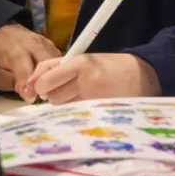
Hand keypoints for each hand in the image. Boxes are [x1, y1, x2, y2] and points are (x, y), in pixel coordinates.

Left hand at [0, 23, 60, 100]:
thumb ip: (9, 81)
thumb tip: (29, 94)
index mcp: (13, 49)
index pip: (25, 67)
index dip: (29, 83)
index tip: (30, 97)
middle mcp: (31, 43)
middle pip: (47, 63)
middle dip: (47, 81)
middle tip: (43, 97)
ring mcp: (44, 43)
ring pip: (57, 62)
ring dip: (55, 78)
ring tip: (49, 92)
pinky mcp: (52, 46)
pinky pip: (59, 61)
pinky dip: (58, 72)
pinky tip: (53, 83)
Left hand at [26, 53, 160, 103]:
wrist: (142, 75)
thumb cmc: (108, 66)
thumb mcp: (83, 59)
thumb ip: (56, 68)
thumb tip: (33, 84)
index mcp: (81, 64)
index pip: (48, 78)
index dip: (39, 84)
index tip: (38, 87)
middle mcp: (87, 82)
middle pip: (52, 96)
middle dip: (54, 93)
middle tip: (68, 88)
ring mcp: (95, 100)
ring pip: (63, 108)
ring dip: (66, 103)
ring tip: (82, 95)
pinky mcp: (101, 114)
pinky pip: (77, 116)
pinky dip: (77, 112)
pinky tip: (87, 105)